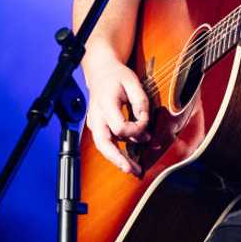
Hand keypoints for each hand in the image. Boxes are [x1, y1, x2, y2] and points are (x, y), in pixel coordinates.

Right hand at [82, 51, 150, 175]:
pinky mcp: (96, 127)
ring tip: (134, 170)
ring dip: (118, 160)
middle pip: (103, 144)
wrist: (101, 71)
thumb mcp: (133, 82)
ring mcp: (94, 123)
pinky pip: (105, 143)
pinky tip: (128, 160)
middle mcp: (96, 116)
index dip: (136, 130)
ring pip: (103, 147)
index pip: (120, 127)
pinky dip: (116, 153)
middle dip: (118, 159)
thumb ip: (140, 102)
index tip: (146, 126)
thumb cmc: (118, 76)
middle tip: (132, 170)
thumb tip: (144, 125)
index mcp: (105, 103)